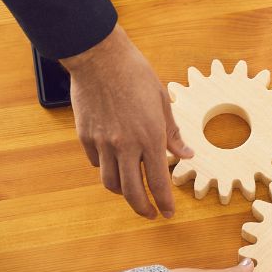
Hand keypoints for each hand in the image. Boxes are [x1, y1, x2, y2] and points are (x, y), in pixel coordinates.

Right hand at [65, 26, 192, 219]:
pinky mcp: (85, 137)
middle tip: (150, 214)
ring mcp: (103, 143)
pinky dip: (107, 169)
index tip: (168, 212)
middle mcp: (126, 145)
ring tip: (131, 192)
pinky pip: (96, 163)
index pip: (159, 182)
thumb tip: (186, 154)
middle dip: (143, 209)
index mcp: (150, 137)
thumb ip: (173, 132)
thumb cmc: (135, 73)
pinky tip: (115, 164)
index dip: (165, 203)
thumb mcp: (162, 101)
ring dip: (123, 193)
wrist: (99, 57)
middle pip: (132, 192)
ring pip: (110, 182)